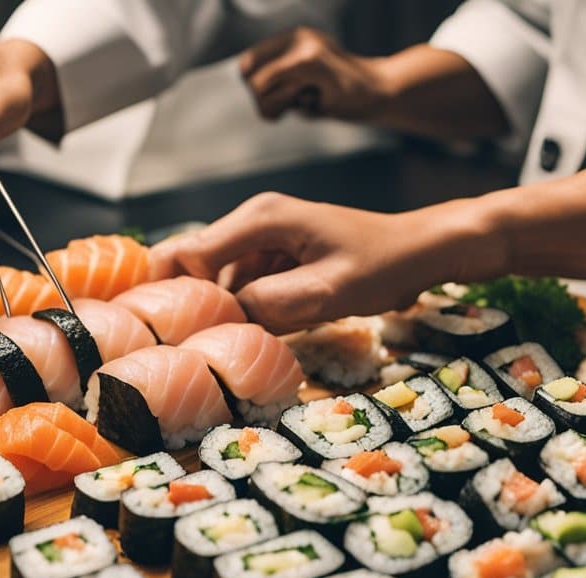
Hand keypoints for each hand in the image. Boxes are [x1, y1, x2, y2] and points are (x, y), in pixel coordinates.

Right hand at [150, 192, 505, 332]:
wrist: (421, 252)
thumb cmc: (381, 266)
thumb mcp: (327, 293)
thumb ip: (270, 306)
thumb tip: (224, 323)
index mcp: (260, 220)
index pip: (186, 254)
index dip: (168, 294)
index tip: (164, 336)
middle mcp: (253, 222)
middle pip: (192, 263)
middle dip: (187, 304)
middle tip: (182, 348)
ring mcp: (263, 238)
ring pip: (216, 279)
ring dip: (217, 311)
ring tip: (216, 350)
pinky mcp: (275, 256)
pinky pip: (241, 284)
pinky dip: (241, 309)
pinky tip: (252, 336)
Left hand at [239, 27, 387, 121]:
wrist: (379, 94)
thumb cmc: (339, 96)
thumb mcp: (302, 88)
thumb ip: (276, 82)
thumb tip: (246, 77)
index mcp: (291, 40)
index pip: (247, 65)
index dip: (256, 89)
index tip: (280, 102)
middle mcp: (295, 36)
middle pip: (246, 75)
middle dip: (263, 101)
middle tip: (292, 107)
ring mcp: (302, 44)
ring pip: (257, 84)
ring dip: (277, 104)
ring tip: (307, 102)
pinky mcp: (308, 59)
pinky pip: (273, 84)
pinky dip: (286, 102)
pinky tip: (313, 101)